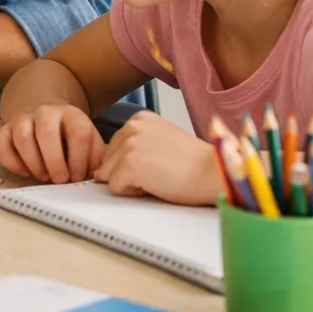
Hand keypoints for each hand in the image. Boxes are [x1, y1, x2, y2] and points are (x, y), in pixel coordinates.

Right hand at [0, 104, 103, 182]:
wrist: (47, 116)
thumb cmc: (71, 137)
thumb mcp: (89, 141)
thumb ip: (94, 156)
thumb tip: (95, 175)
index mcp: (71, 114)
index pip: (78, 132)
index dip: (79, 158)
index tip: (77, 176)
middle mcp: (46, 112)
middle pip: (46, 131)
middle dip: (54, 161)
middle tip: (60, 180)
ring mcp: (23, 118)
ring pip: (22, 136)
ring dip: (33, 162)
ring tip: (43, 177)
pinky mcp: (6, 128)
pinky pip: (1, 143)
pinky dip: (11, 162)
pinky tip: (25, 173)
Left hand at [94, 111, 221, 204]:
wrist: (213, 173)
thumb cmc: (192, 164)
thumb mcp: (158, 142)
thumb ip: (131, 148)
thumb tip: (99, 171)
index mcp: (138, 119)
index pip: (114, 148)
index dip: (132, 163)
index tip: (160, 162)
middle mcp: (131, 127)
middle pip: (107, 161)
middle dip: (127, 173)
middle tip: (160, 171)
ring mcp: (129, 146)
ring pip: (108, 175)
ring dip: (129, 183)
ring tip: (158, 177)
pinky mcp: (129, 166)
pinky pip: (115, 188)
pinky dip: (132, 192)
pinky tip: (155, 184)